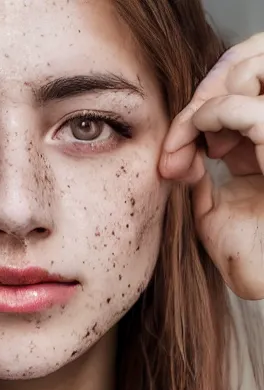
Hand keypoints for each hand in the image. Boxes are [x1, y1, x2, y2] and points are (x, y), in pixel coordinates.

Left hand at [160, 33, 263, 299]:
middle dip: (200, 96)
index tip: (170, 152)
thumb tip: (179, 154)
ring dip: (204, 101)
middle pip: (246, 72)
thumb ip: (197, 176)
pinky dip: (210, 116)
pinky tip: (194, 146)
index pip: (234, 97)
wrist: (263, 281)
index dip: (198, 110)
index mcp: (263, 146)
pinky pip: (246, 106)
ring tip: (186, 142)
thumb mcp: (210, 209)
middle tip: (175, 139)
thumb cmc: (243, 255)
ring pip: (249, 73)